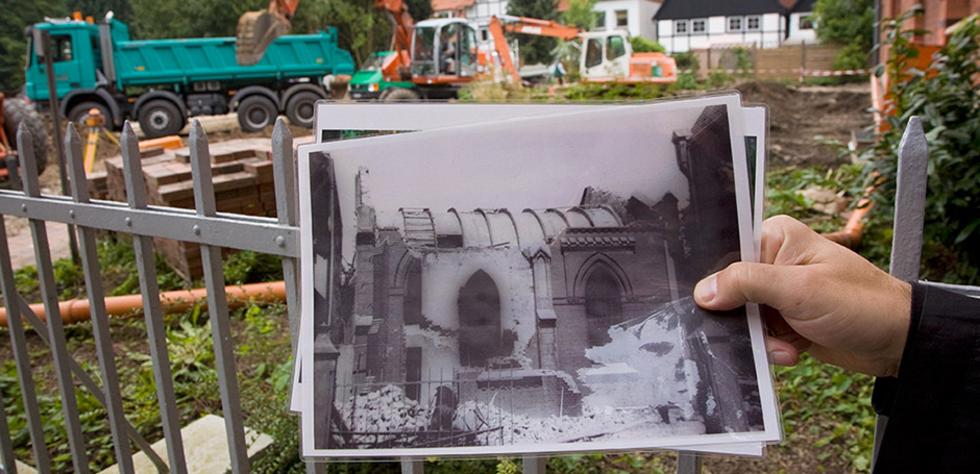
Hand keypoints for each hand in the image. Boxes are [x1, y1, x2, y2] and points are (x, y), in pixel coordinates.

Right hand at [693, 215, 911, 376]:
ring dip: (758, 338)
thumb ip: (747, 283)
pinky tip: (793, 351)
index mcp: (775, 237)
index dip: (715, 276)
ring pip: (740, 317)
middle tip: (758, 330)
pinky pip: (757, 336)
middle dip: (740, 316)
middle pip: (728, 288)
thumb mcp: (800, 289)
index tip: (711, 300)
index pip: (726, 250)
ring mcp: (777, 292)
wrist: (898, 342)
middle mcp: (773, 261)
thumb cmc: (861, 303)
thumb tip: (702, 291)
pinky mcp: (783, 319)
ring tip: (787, 345)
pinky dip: (770, 348)